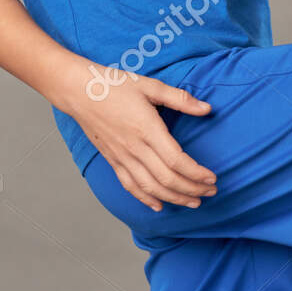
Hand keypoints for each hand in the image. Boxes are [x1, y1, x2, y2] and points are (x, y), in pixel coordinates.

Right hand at [64, 70, 218, 212]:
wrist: (78, 91)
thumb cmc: (115, 85)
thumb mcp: (151, 85)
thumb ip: (180, 99)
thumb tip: (207, 108)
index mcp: (147, 129)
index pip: (176, 160)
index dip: (196, 173)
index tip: (212, 177)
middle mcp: (134, 148)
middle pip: (166, 178)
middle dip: (191, 189)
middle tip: (211, 192)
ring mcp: (121, 157)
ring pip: (150, 187)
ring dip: (174, 198)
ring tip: (193, 202)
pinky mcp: (112, 160)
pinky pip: (130, 186)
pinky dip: (145, 199)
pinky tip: (159, 205)